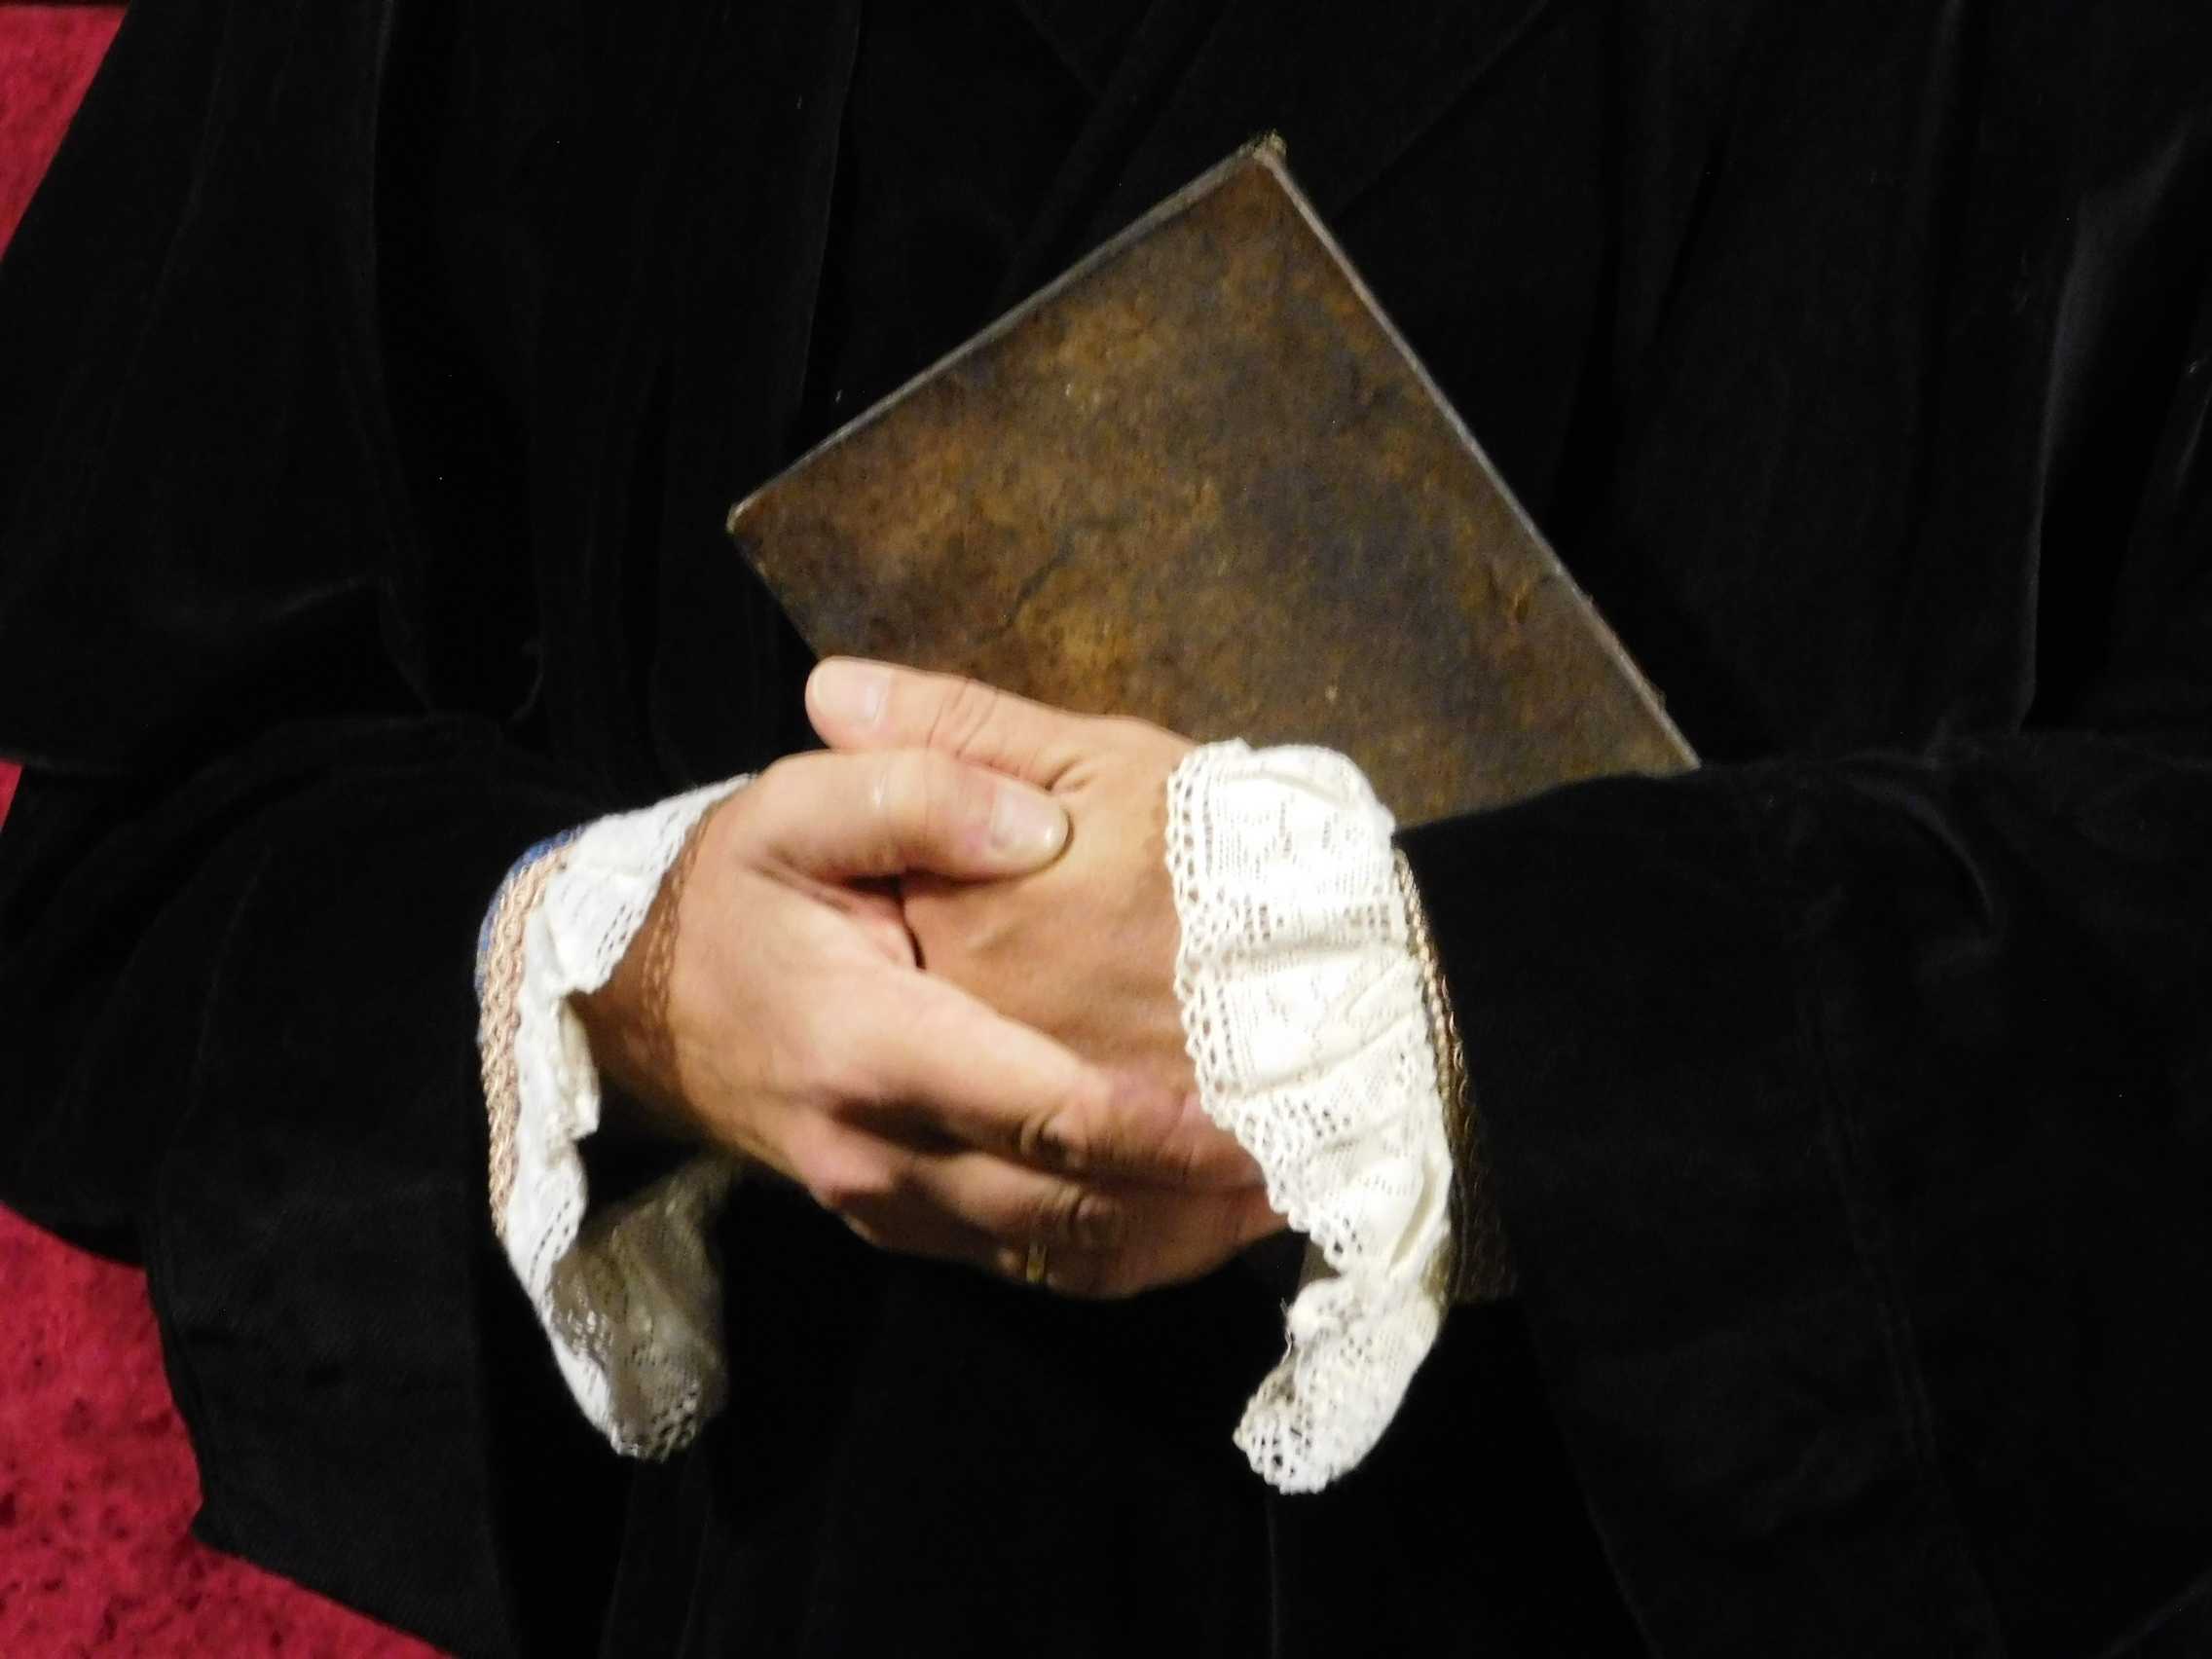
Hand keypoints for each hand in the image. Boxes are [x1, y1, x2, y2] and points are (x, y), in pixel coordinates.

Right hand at [573, 746, 1277, 1296]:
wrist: (634, 1007)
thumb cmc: (731, 896)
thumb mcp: (791, 807)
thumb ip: (913, 792)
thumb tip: (1038, 828)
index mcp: (869, 1043)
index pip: (1041, 1106)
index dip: (1160, 1128)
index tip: (1259, 1123)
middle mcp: (881, 1150)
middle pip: (1068, 1203)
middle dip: (1196, 1199)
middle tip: (1313, 1169)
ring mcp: (887, 1204)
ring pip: (1055, 1254)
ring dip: (1172, 1242)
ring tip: (1282, 1205)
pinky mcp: (896, 1224)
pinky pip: (1022, 1263)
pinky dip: (1114, 1257)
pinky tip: (1191, 1227)